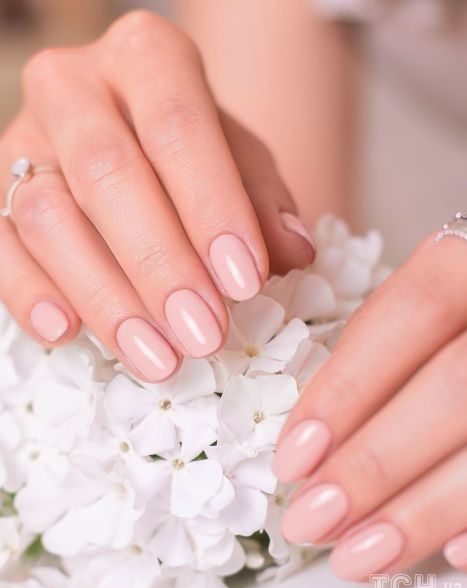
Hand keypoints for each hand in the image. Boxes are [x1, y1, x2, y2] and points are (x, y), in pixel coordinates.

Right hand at [0, 11, 314, 382]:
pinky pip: (0, 247)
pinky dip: (29, 294)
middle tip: (204, 333)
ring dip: (106, 296)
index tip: (245, 283)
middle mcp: (73, 88)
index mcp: (146, 58)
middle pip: (108, 172)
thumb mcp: (240, 162)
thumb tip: (293, 253)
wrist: (129, 136)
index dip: (212, 207)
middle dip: (160, 263)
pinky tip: (66, 333)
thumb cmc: (192, 152)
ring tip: (158, 356)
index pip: (178, 126)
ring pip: (47, 216)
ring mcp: (23, 141)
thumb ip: (264, 201)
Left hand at [274, 233, 466, 578]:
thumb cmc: (454, 306)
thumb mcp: (418, 299)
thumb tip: (311, 441)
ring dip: (421, 512)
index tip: (292, 458)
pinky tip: (447, 556)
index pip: (407, 316)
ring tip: (356, 555)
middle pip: (452, 389)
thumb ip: (377, 345)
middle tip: (310, 521)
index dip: (345, 390)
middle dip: (373, 464)